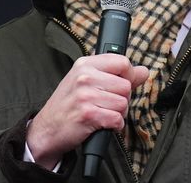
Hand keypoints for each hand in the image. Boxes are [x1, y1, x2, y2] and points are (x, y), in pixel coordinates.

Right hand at [26, 54, 148, 169]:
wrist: (46, 129)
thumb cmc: (68, 105)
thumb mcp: (87, 82)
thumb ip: (117, 75)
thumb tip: (144, 71)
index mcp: (85, 64)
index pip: (122, 62)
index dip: (128, 76)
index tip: (120, 86)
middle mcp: (85, 77)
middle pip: (126, 86)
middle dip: (121, 99)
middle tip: (106, 105)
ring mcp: (85, 95)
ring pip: (123, 103)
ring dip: (118, 114)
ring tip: (102, 114)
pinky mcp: (88, 114)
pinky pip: (117, 119)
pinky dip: (114, 126)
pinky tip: (102, 124)